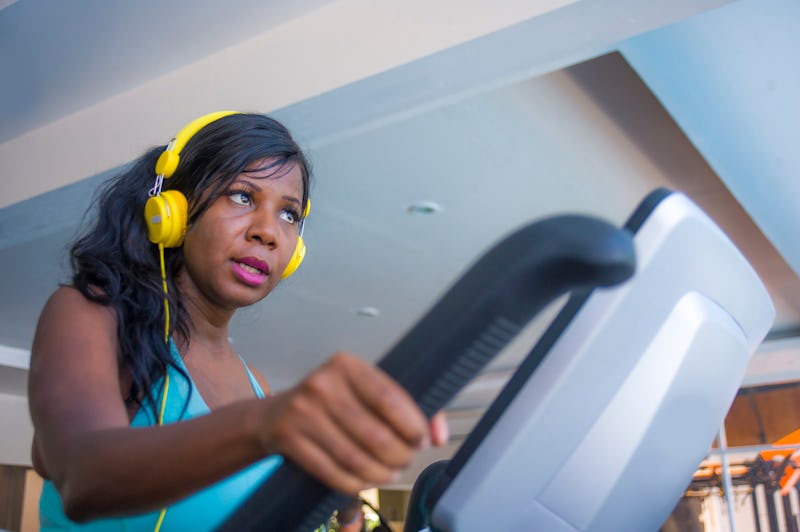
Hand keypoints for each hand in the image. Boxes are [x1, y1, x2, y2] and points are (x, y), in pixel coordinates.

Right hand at [256, 352, 448, 493]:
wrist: (276, 414)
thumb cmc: (332, 401)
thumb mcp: (364, 390)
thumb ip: (407, 406)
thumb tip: (439, 434)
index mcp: (346, 365)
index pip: (389, 399)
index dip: (413, 425)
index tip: (422, 439)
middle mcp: (322, 385)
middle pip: (376, 435)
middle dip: (400, 455)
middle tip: (407, 458)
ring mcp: (302, 413)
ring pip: (356, 458)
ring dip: (382, 473)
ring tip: (391, 472)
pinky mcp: (289, 440)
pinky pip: (333, 473)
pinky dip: (356, 483)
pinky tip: (366, 481)